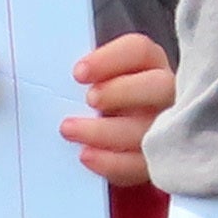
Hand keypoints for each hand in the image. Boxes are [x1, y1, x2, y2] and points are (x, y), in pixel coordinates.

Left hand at [62, 35, 177, 192]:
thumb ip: (84, 73)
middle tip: (89, 99)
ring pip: (148, 129)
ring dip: (105, 131)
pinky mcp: (158, 161)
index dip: (110, 59)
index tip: (79, 72)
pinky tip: (87, 155)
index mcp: (150, 64)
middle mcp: (166, 93)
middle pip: (158, 86)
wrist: (113, 137)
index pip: (139, 51)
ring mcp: (167, 129)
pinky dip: (111, 162)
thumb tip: (50, 70)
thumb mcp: (96, 79)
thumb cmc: (102, 100)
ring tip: (70, 129)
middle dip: (121, 92)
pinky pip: (140, 165)